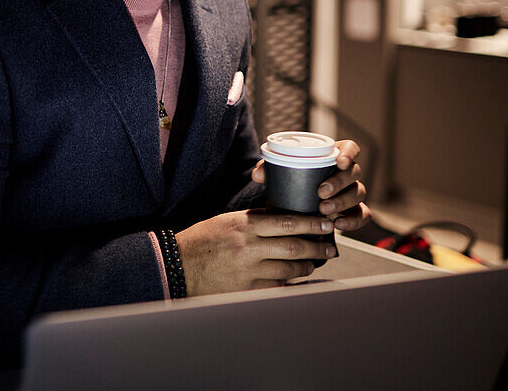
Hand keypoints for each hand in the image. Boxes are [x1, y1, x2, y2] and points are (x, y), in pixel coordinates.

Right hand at [175, 210, 335, 294]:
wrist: (177, 266)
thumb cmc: (202, 240)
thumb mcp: (227, 221)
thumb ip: (255, 220)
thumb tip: (283, 217)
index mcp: (244, 226)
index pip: (287, 222)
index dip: (311, 224)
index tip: (325, 224)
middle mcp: (248, 247)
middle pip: (293, 246)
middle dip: (316, 246)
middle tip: (330, 246)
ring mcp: (247, 271)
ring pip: (289, 269)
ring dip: (306, 266)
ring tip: (313, 262)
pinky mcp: (245, 290)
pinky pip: (276, 288)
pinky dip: (290, 283)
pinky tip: (297, 280)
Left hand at [251, 139, 370, 231]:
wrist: (296, 206)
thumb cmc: (292, 182)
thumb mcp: (281, 173)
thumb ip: (269, 170)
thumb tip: (257, 174)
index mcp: (333, 157)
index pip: (350, 148)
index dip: (349, 153)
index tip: (339, 162)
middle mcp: (346, 173)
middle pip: (354, 172)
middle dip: (339, 182)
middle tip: (321, 192)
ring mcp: (352, 192)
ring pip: (359, 193)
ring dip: (343, 202)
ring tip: (324, 209)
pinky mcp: (353, 212)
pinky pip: (362, 215)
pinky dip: (353, 221)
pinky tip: (338, 225)